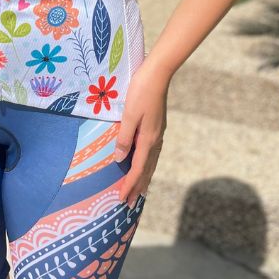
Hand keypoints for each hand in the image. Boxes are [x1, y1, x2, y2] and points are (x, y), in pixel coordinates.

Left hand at [113, 60, 169, 208]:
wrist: (159, 73)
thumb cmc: (141, 91)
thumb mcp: (129, 114)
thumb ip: (124, 137)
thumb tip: (119, 158)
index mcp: (148, 139)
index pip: (137, 169)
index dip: (129, 185)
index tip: (121, 199)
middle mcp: (156, 139)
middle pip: (146, 170)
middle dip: (137, 187)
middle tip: (130, 204)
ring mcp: (158, 133)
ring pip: (151, 162)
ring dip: (143, 178)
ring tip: (139, 191)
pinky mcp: (158, 126)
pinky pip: (152, 153)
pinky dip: (147, 165)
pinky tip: (144, 163)